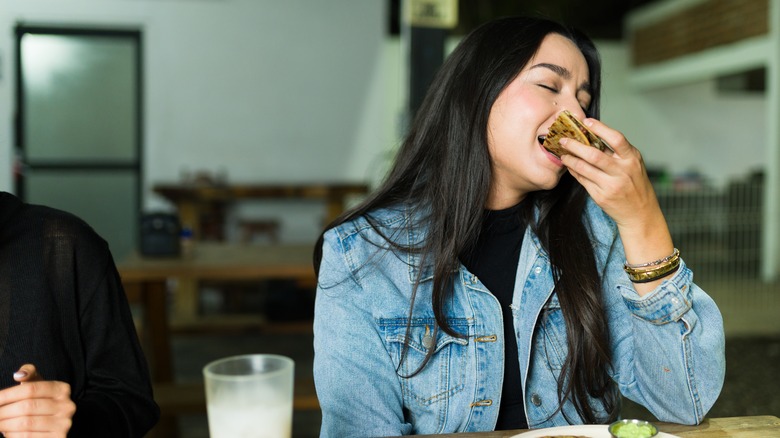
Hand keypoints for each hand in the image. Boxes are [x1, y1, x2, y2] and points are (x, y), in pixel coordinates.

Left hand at [0, 364, 75, 436]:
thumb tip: (19, 375)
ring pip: (26, 423)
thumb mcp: (37, 385)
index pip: (31, 389)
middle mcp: (67, 406)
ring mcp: (64, 424)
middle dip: (4, 411)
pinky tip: (8, 432)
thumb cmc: (40, 401)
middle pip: (27, 407)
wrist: (53, 423)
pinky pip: (28, 437)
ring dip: (5, 424)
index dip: (8, 395)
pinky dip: (13, 435)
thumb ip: (29, 374)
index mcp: (62, 389)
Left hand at [559, 119, 673, 294]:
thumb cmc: (635, 185)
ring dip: (570, 159)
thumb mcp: (633, 165)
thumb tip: (592, 135)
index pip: (616, 139)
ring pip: (584, 168)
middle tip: (563, 140)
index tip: (586, 121)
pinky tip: (569, 167)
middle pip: (594, 154)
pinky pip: (582, 180)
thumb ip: (617, 152)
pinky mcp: (601, 196)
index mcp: (632, 159)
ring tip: (563, 154)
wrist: (640, 213)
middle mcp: (622, 171)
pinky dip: (574, 172)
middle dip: (575, 145)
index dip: (600, 128)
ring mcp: (611, 185)